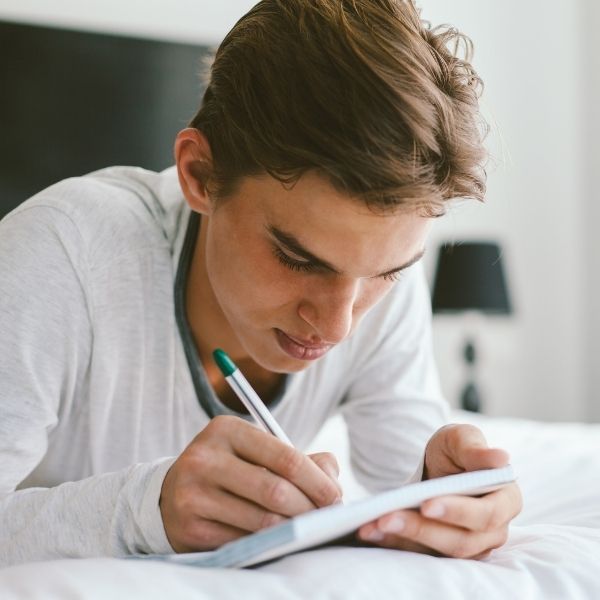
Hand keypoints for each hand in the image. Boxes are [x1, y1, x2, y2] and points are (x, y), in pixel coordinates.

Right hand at [160, 415, 341, 552]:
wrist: (173, 493)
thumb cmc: (230, 469)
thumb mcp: (257, 451)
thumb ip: (299, 458)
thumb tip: (331, 476)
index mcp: (227, 430)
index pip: (285, 456)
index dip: (318, 481)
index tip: (336, 497)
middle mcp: (205, 457)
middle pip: (276, 491)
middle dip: (310, 509)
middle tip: (326, 519)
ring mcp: (193, 493)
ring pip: (262, 521)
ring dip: (293, 530)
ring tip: (308, 530)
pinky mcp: (190, 527)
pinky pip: (244, 542)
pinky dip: (268, 544)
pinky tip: (278, 540)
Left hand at [357, 424, 521, 558]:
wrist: (438, 467)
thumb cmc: (455, 451)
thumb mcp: (460, 438)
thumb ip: (475, 448)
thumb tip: (501, 457)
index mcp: (506, 500)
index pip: (487, 514)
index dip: (458, 512)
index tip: (427, 503)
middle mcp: (494, 530)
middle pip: (460, 540)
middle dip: (421, 529)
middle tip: (386, 517)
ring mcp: (470, 546)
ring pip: (439, 552)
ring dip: (404, 539)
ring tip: (373, 524)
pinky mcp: (444, 552)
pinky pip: (420, 554)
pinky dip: (394, 543)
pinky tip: (370, 531)